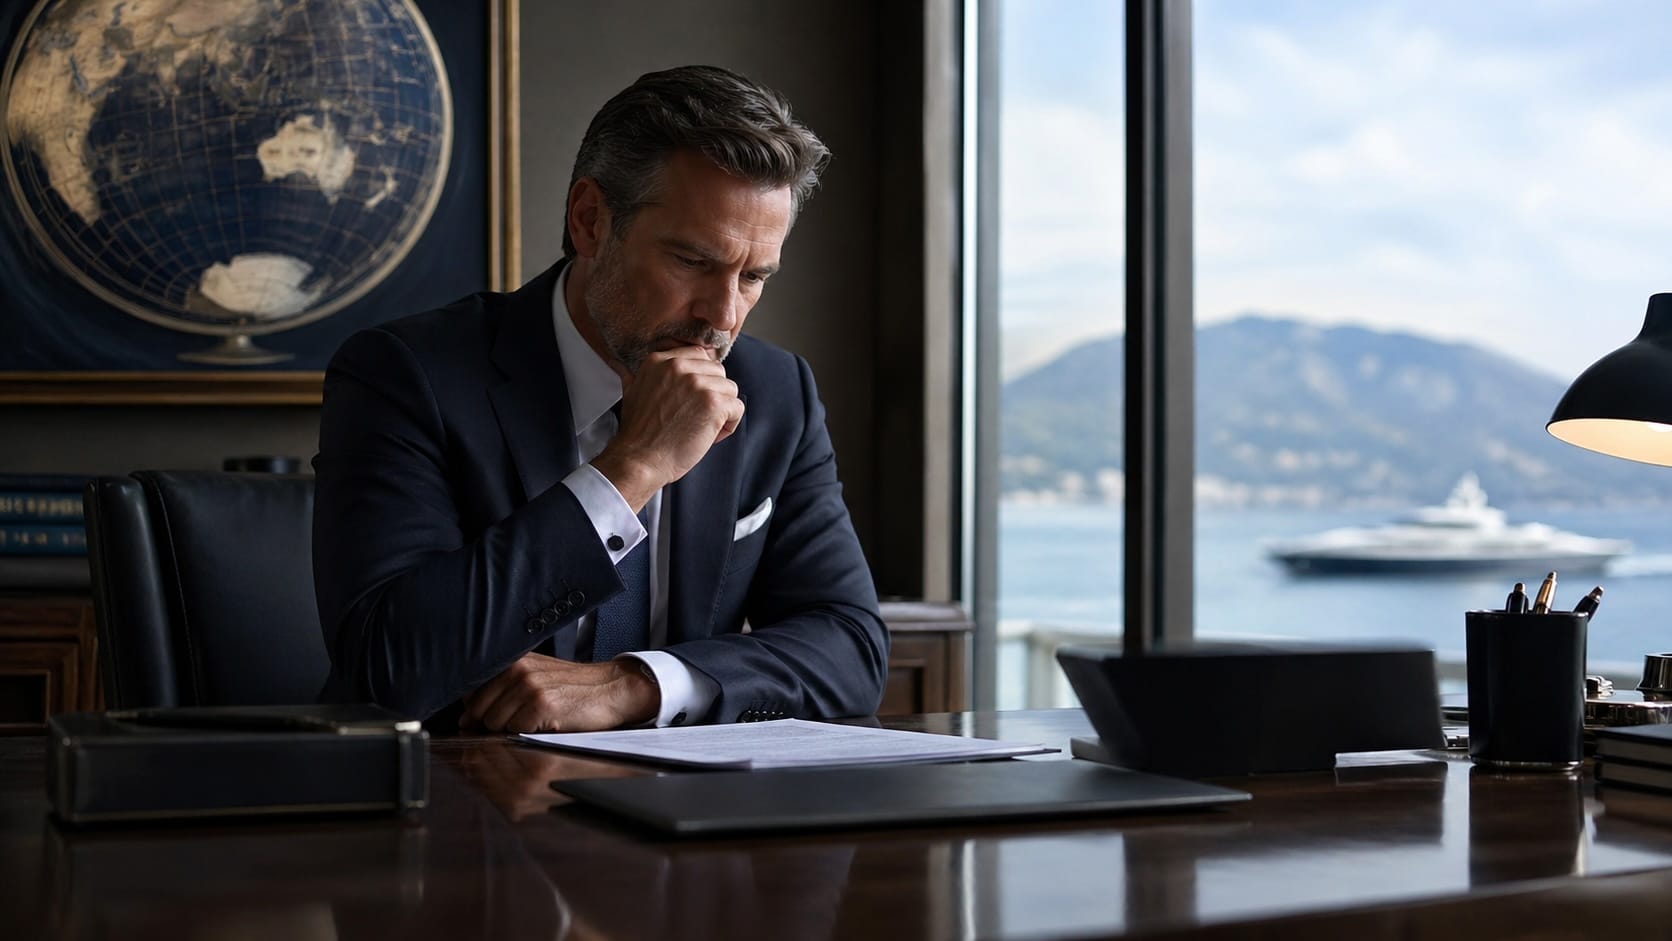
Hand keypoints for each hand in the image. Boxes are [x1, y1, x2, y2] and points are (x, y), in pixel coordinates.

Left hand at [460, 653, 659, 731]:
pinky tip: (547, 724)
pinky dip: (529, 735)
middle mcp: (516, 670)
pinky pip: (515, 732)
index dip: (478, 714)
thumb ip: (499, 693)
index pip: (469, 695)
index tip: (496, 718)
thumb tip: (464, 720)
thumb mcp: (534, 678)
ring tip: (537, 721)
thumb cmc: (571, 689)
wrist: (611, 689)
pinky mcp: (541, 704)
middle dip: (494, 725)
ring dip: (513, 731)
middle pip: (478, 713)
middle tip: (523, 722)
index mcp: (510, 662)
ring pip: (494, 724)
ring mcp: (528, 686)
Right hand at [593, 347, 743, 510]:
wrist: (639, 460)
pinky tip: (711, 435)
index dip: (702, 379)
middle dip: (713, 394)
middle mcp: (679, 366)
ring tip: (702, 427)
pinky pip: (737, 407)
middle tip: (695, 417)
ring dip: (722, 410)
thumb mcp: (634, 389)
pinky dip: (729, 424)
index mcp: (661, 360)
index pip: (700, 356)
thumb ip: (651, 372)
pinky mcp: (713, 403)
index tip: (693, 399)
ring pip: (730, 389)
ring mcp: (697, 384)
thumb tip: (654, 355)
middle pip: (717, 371)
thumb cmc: (638, 433)